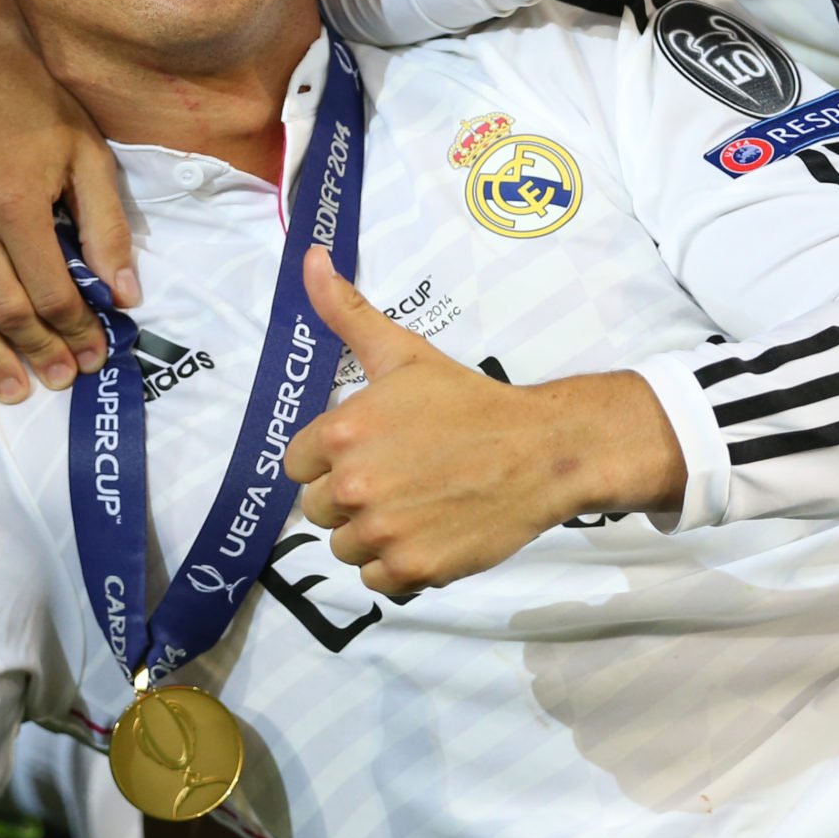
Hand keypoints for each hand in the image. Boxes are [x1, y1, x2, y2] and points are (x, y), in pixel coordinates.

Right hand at [0, 17, 134, 401]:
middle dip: (37, 351)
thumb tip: (124, 293)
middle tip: (59, 381)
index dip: (76, 330)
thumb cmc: (39, 103)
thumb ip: (107, 226)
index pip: (51, 291)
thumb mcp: (89, 154)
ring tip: (10, 388)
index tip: (95, 354)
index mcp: (16, 204)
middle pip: (3, 308)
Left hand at [283, 248, 684, 592]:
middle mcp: (355, 486)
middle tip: (399, 476)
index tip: (370, 450)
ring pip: (345, 547)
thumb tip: (311, 257)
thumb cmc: (468, 401)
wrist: (540, 451)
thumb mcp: (402, 353)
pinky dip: (398, 565)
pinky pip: (377, 580)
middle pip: (317, 510)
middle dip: (350, 497)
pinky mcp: (414, 569)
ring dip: (371, 533)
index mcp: (343, 433)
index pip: (298, 464)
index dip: (330, 458)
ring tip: (414, 503)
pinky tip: (427, 532)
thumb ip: (345, 311)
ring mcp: (384, 532)